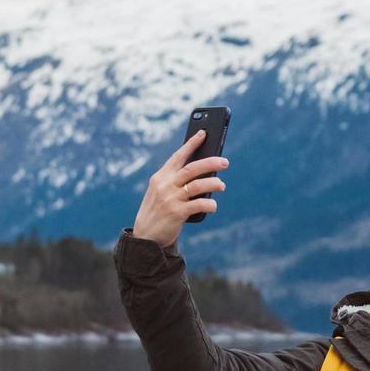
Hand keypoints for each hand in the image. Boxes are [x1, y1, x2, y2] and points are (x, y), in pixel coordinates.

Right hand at [131, 129, 228, 248]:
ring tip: (222, 185)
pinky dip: (209, 204)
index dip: (191, 144)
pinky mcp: (176, 213)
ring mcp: (170, 199)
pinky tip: (213, 206)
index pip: (178, 156)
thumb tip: (203, 174)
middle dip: (210, 162)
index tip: (203, 133)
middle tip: (225, 161)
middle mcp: (165, 185)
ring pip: (198, 185)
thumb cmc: (158, 212)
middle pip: (192, 168)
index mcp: (160, 177)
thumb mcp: (161, 193)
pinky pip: (199, 204)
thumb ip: (175, 182)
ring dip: (214, 183)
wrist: (145, 237)